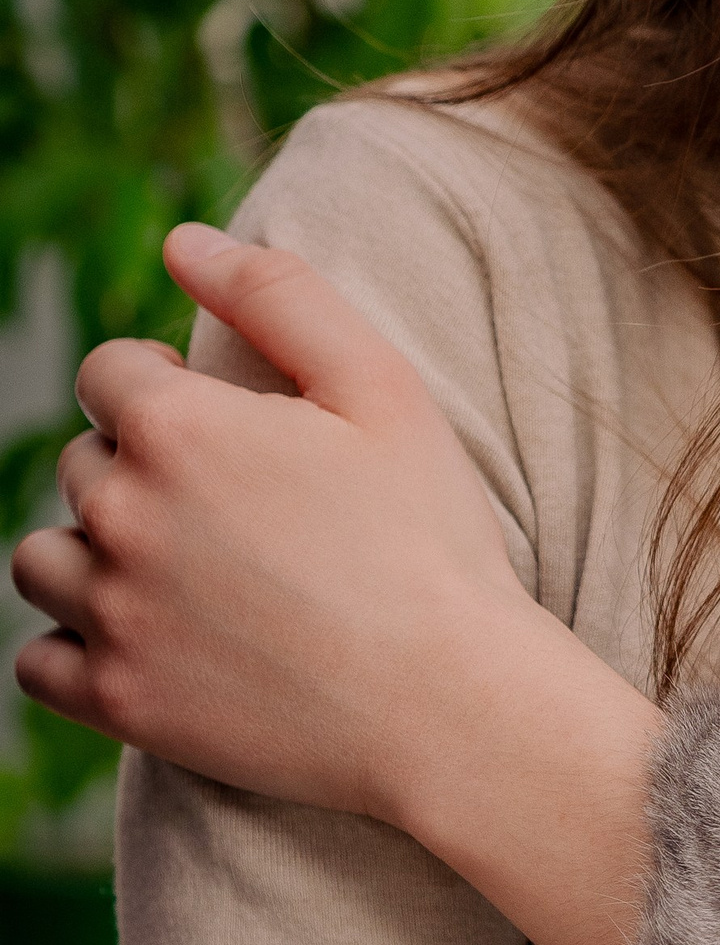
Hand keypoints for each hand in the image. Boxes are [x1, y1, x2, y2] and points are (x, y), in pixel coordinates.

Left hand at [13, 224, 539, 820]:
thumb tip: (182, 240)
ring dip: (94, 554)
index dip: (170, 389)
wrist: (452, 704)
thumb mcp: (382, 388)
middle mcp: (123, 515)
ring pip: (43, 560)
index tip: (233, 431)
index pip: (110, 373)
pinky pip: (36, 664)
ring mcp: (113, 615)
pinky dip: (74, 648)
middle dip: (141, 470)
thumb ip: (277, 295)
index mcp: (178, 427)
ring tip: (181, 573)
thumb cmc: (432, 539)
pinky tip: (146, 640)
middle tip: (237, 510)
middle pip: (81, 464)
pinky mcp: (120, 701)